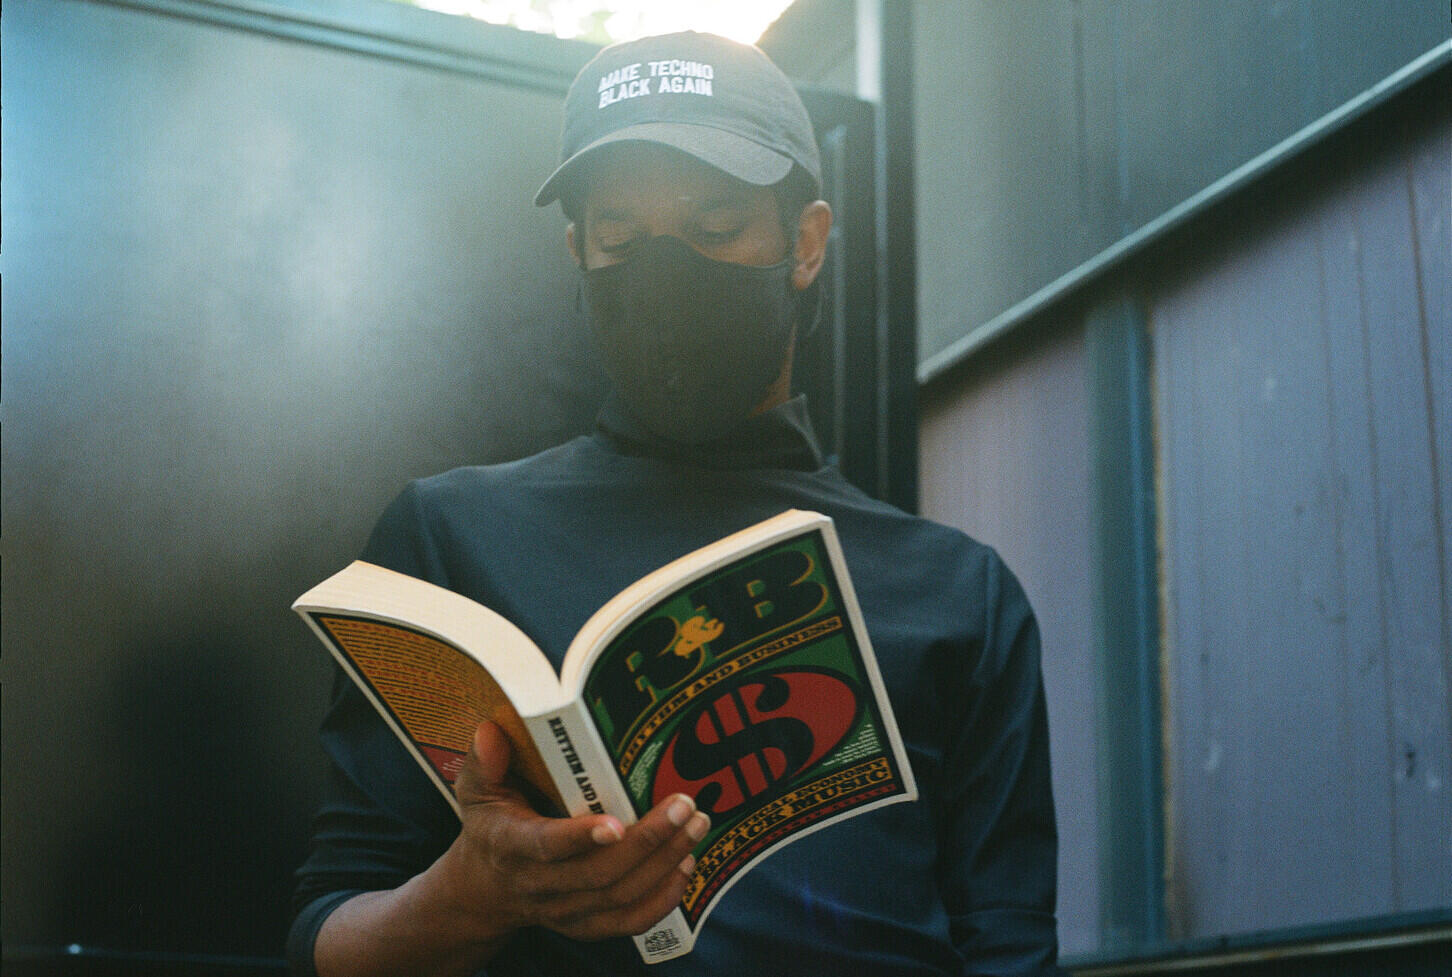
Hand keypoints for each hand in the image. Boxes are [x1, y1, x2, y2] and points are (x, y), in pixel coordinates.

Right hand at [437, 720, 708, 943]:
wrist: (485, 890)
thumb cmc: (490, 826)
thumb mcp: (476, 790)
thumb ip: (484, 761)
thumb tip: (491, 730)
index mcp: (512, 846)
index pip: (547, 847)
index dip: (581, 839)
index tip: (616, 824)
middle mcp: (539, 886)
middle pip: (599, 873)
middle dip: (648, 840)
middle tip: (686, 806)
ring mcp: (564, 911)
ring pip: (620, 896)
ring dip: (664, 863)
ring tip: (697, 826)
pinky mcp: (586, 926)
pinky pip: (629, 922)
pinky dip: (663, 898)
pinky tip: (686, 864)